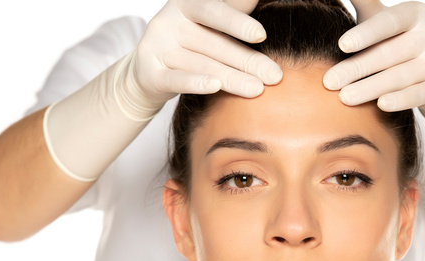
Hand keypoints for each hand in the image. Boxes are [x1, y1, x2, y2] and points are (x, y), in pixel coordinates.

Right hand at [125, 0, 282, 113]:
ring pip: (201, 64)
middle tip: (274, 76)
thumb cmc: (192, 44)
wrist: (150, 71)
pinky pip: (177, 79)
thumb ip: (236, 11)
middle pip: (214, 43)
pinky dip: (196, 83)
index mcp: (187, 5)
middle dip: (247, 60)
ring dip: (232, 78)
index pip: (214, 11)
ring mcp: (158, 47)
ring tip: (257, 89)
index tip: (261, 35)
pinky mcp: (151, 74)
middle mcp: (169, 21)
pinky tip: (215, 86)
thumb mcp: (211, 24)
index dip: (237, 23)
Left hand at [323, 1, 424, 112]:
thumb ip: (365, 4)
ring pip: (400, 75)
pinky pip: (419, 94)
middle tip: (330, 81)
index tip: (342, 45)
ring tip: (345, 97)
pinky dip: (400, 100)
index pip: (388, 22)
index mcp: (415, 13)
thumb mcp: (382, 22)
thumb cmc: (397, 43)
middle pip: (389, 53)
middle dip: (357, 68)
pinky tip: (381, 104)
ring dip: (370, 88)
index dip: (366, 33)